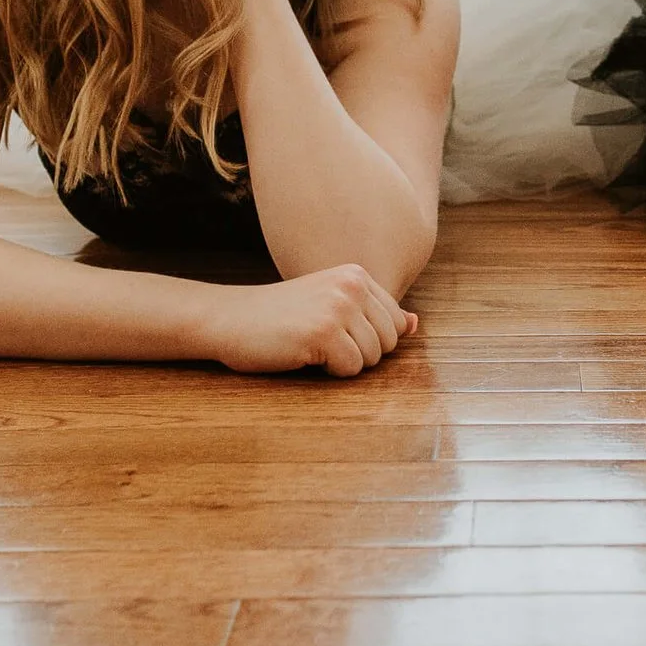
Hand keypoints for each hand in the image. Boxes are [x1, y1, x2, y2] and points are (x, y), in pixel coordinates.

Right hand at [206, 264, 417, 375]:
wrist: (230, 318)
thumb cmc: (281, 318)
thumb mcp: (331, 307)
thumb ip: (373, 314)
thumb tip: (415, 325)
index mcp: (356, 274)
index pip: (395, 322)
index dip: (367, 339)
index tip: (334, 332)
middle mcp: (351, 285)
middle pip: (389, 342)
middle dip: (360, 353)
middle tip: (322, 342)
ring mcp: (338, 306)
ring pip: (372, 358)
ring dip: (343, 363)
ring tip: (312, 346)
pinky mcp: (323, 331)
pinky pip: (351, 369)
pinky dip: (330, 372)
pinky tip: (304, 354)